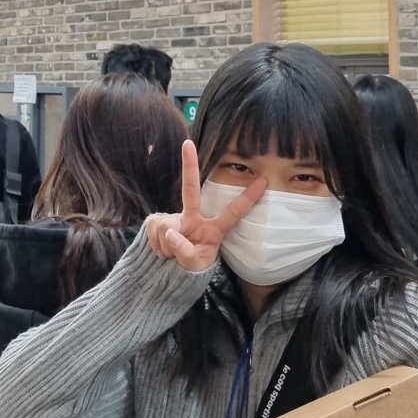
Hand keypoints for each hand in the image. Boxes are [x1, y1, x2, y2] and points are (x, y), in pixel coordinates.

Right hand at [145, 140, 265, 272]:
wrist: (170, 273)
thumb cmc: (191, 267)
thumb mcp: (193, 267)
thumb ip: (185, 253)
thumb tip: (171, 234)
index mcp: (213, 229)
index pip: (233, 213)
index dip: (248, 199)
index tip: (263, 182)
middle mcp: (194, 218)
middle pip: (190, 189)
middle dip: (189, 165)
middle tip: (187, 144)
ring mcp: (175, 218)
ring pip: (167, 226)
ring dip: (166, 246)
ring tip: (170, 255)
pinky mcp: (157, 221)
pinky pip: (153, 228)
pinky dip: (155, 244)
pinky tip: (160, 250)